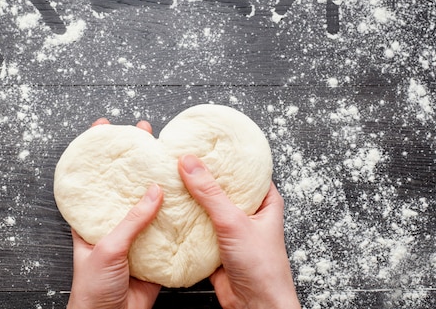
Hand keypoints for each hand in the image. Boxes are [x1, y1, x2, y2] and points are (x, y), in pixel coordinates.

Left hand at [67, 119, 162, 308]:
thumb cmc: (92, 289)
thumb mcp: (108, 248)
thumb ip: (131, 220)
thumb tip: (153, 192)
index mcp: (91, 222)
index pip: (92, 180)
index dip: (95, 154)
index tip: (104, 126)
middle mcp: (113, 226)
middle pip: (124, 187)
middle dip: (133, 161)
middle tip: (145, 134)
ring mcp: (134, 239)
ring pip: (148, 208)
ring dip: (159, 186)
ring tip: (169, 159)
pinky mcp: (153, 256)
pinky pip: (167, 233)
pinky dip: (177, 219)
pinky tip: (188, 203)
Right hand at [178, 154, 300, 308]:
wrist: (255, 307)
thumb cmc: (263, 268)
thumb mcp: (234, 222)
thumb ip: (210, 192)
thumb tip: (190, 163)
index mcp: (264, 201)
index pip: (245, 170)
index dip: (226, 156)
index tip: (204, 143)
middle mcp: (248, 213)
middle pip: (222, 188)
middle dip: (202, 177)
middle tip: (180, 159)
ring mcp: (231, 230)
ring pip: (207, 208)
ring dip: (191, 200)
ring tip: (171, 181)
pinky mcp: (215, 246)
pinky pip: (197, 229)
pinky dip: (184, 222)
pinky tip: (170, 212)